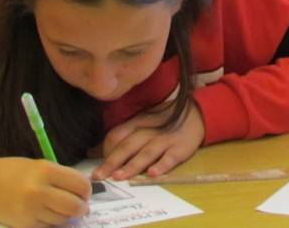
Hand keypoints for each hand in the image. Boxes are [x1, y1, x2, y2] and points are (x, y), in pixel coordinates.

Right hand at [0, 157, 89, 227]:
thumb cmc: (13, 171)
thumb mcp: (39, 166)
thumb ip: (61, 177)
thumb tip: (82, 192)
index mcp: (46, 170)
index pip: (79, 184)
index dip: (86, 190)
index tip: (84, 192)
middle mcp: (40, 191)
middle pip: (74, 206)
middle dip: (82, 207)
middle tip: (81, 205)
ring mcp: (32, 210)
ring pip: (63, 219)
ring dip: (67, 216)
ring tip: (60, 207)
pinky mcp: (25, 225)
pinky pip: (49, 226)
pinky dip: (52, 222)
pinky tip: (46, 213)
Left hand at [91, 102, 205, 181]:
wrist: (197, 113)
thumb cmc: (164, 121)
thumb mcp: (142, 123)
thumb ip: (119, 137)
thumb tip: (92, 151)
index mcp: (138, 122)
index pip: (118, 134)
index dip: (106, 149)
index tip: (97, 165)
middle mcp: (150, 130)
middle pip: (129, 144)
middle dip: (112, 161)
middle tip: (99, 176)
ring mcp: (166, 139)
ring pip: (147, 152)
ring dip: (132, 164)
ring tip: (119, 176)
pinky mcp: (180, 148)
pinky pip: (170, 157)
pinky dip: (162, 165)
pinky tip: (152, 173)